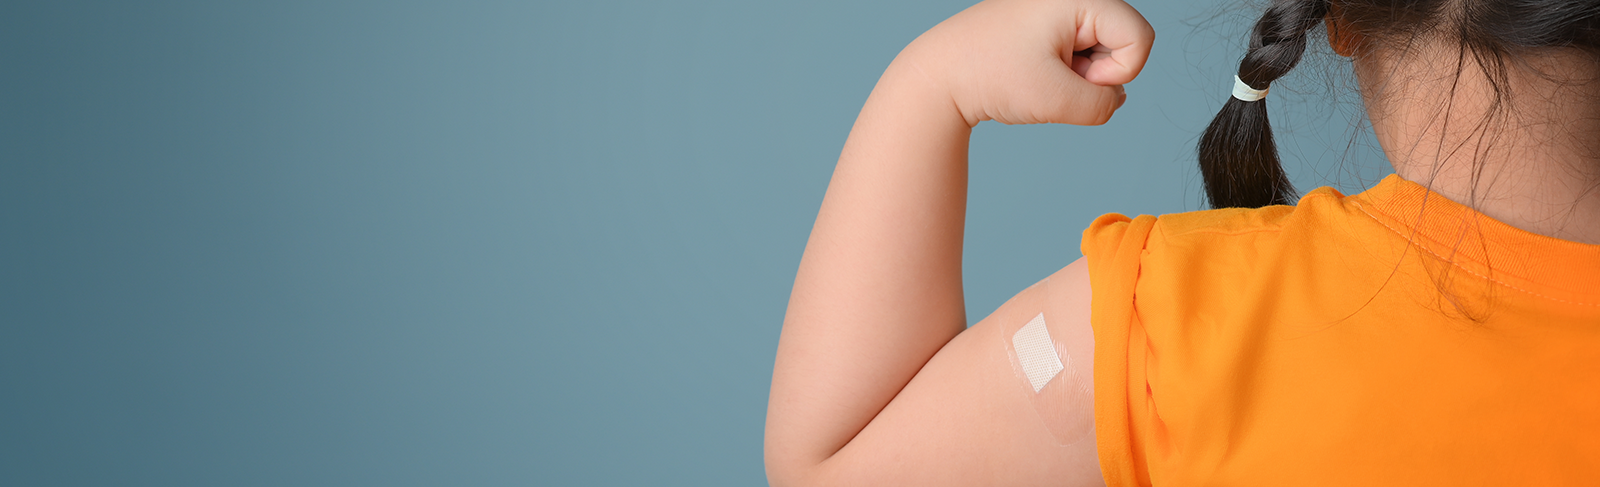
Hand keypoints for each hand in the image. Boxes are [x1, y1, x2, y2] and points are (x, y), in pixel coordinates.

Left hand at [895, 0, 1154, 126]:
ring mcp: (1062, 8)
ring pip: (1105, 52)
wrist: (940, 75)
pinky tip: (1033, 70)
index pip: (1140, 39)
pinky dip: (1065, 73)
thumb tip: (1114, 98)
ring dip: (1079, 76)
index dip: (1115, 72)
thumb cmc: (990, 77)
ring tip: (1037, 72)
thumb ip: (1104, 104)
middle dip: (1096, 74)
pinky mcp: (1051, 24)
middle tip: (1049, 75)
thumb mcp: (1056, 100)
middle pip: (1125, 43)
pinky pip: (1083, 54)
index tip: (1070, 75)